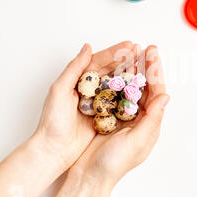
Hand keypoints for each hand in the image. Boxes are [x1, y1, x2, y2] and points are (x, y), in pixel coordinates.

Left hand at [35, 41, 135, 169]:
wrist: (54, 150)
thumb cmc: (53, 121)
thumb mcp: (59, 90)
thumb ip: (74, 68)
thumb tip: (87, 47)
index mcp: (77, 79)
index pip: (98, 61)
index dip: (115, 53)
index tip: (130, 46)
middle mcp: (89, 89)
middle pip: (110, 70)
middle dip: (126, 61)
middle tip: (141, 53)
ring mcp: (97, 102)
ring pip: (117, 84)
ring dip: (130, 75)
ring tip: (144, 67)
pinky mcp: (104, 116)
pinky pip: (119, 102)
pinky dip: (129, 94)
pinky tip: (140, 90)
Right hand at [69, 45, 168, 187]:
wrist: (88, 177)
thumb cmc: (113, 164)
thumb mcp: (136, 142)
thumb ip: (152, 119)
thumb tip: (165, 97)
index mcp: (149, 124)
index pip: (156, 92)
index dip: (155, 71)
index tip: (153, 54)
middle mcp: (139, 119)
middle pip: (145, 87)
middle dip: (146, 66)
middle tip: (145, 48)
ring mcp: (123, 117)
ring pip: (130, 88)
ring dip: (132, 71)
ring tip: (131, 54)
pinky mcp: (109, 117)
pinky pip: (115, 94)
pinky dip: (116, 81)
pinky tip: (115, 70)